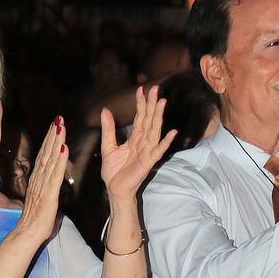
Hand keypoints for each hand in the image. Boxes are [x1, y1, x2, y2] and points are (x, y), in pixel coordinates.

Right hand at [15, 117, 68, 244]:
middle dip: (52, 134)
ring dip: (56, 141)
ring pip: (51, 159)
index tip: (54, 126)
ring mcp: (43, 185)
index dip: (49, 140)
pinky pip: (55, 174)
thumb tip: (48, 183)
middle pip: (46, 152)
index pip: (44, 156)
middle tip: (58, 118)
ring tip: (61, 126)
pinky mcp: (49, 193)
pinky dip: (60, 160)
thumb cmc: (35, 220)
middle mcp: (39, 179)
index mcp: (38, 180)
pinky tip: (64, 148)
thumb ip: (44, 188)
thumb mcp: (41, 199)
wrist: (27, 233)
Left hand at [99, 85, 176, 199]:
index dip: (141, 104)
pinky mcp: (148, 162)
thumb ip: (108, 129)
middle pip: (148, 120)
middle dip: (151, 104)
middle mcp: (143, 142)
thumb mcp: (108, 146)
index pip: (139, 117)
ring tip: (162, 102)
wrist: (114, 190)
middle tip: (155, 87)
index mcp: (134, 138)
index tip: (141, 89)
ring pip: (154, 131)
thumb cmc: (113, 171)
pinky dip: (165, 142)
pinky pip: (158, 151)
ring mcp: (147, 152)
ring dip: (158, 117)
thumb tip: (105, 110)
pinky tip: (173, 132)